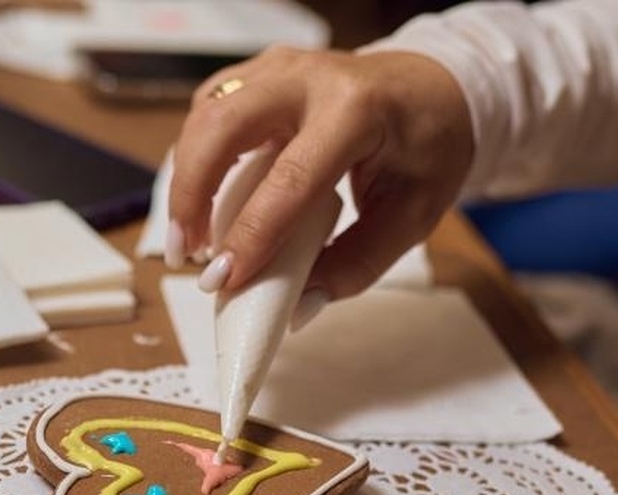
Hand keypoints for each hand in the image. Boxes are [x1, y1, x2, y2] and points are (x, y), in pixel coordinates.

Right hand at [166, 46, 473, 307]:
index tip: (223, 279)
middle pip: (223, 127)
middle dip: (190, 195)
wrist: (433, 87)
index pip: (290, 180)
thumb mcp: (411, 216)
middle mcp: (310, 77)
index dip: (251, 234)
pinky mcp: (259, 72)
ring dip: (184, 179)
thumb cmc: (426, 148)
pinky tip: (200, 199)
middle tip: (184, 255)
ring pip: (205, 114)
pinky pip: (209, 109)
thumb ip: (357, 265)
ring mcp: (279, 66)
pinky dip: (195, 157)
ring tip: (188, 238)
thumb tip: (298, 306)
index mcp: (358, 110)